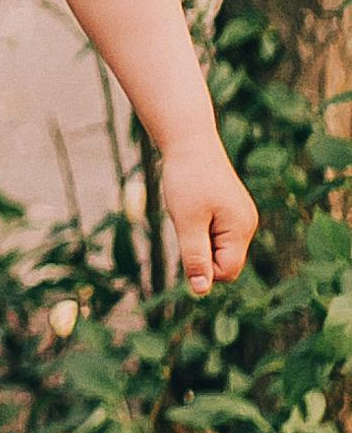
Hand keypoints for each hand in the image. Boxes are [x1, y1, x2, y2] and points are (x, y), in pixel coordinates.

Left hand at [163, 136, 256, 290]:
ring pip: (216, 248)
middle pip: (223, 262)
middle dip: (200, 251)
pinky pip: (214, 234)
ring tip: (190, 210)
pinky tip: (193, 206)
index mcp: (241, 229)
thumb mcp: (187, 222)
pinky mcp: (230, 211)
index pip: (226, 272)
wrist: (189, 141)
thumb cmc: (187, 179)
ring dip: (198, 238)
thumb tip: (201, 291)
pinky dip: (199, 227)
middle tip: (187, 221)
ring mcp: (240, 217)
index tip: (186, 240)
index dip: (202, 267)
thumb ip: (195, 257)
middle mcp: (247, 225)